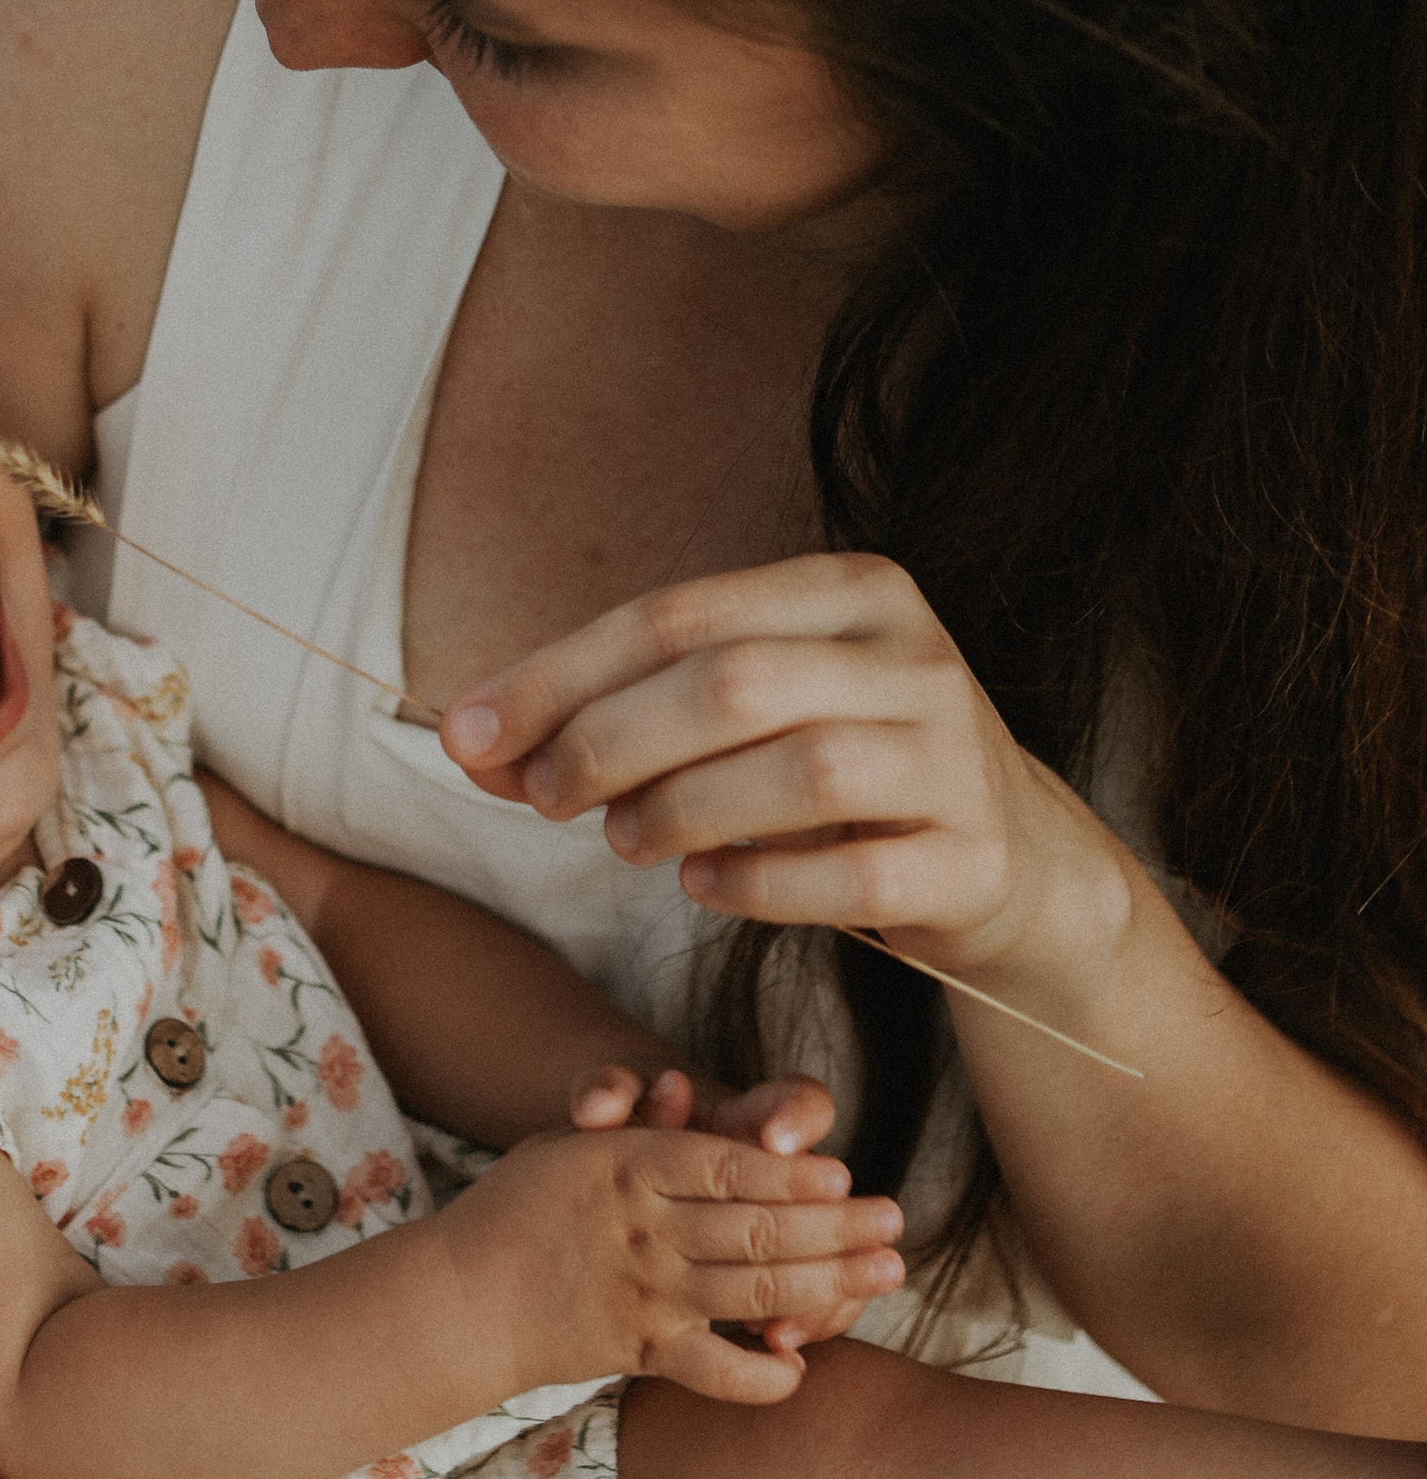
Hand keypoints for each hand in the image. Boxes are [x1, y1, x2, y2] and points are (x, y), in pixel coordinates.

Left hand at [442, 554, 1127, 982]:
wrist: (1013, 863)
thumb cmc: (843, 777)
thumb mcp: (749, 718)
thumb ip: (625, 714)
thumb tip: (473, 741)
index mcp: (851, 591)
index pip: (679, 614)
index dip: (559, 675)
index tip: (465, 734)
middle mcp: (913, 656)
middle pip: (733, 682)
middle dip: (610, 740)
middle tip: (544, 795)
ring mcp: (955, 758)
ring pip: (800, 770)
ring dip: (682, 809)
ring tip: (624, 841)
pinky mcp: (975, 859)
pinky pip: (854, 873)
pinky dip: (761, 883)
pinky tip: (706, 887)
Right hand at [444, 1088, 904, 1405]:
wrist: (464, 1296)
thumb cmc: (527, 1205)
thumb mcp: (572, 1144)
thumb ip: (638, 1124)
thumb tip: (680, 1086)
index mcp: (627, 1165)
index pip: (724, 1164)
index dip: (789, 1171)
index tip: (842, 1173)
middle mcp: (642, 1229)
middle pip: (756, 1228)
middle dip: (836, 1226)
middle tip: (894, 1221)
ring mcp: (646, 1294)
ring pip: (752, 1292)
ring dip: (828, 1284)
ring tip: (883, 1272)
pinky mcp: (642, 1352)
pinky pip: (714, 1371)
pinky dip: (760, 1375)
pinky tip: (800, 1365)